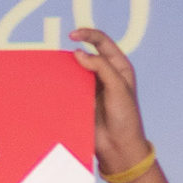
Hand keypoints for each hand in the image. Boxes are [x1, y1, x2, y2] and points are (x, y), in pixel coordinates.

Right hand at [70, 28, 149, 178]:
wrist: (119, 147)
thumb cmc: (125, 117)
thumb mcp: (118, 88)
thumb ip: (101, 67)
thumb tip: (78, 53)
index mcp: (119, 67)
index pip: (102, 42)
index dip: (87, 35)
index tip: (72, 35)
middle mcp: (106, 74)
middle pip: (87, 54)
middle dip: (74, 52)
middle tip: (61, 59)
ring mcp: (94, 87)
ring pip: (76, 70)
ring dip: (67, 69)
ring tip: (59, 73)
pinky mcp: (83, 100)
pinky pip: (71, 87)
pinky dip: (63, 84)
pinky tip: (57, 86)